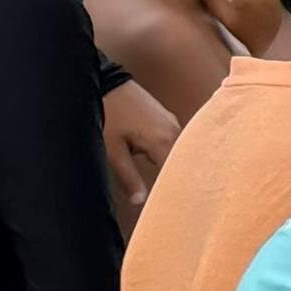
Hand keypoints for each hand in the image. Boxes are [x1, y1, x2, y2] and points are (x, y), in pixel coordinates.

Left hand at [101, 75, 177, 221]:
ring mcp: (173, 122)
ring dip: (175, 167)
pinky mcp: (167, 118)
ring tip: (172, 186)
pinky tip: (164, 164)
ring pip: (180, 152)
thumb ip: (129, 178)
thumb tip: (141, 202)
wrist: (106, 82)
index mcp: (163, 141)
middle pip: (184, 164)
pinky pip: (175, 141)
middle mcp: (175, 131)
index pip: (176, 174)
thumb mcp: (113, 151)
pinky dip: (171, 154)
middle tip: (181, 203)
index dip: (176, 192)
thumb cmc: (108, 115)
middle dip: (180, 181)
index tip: (176, 208)